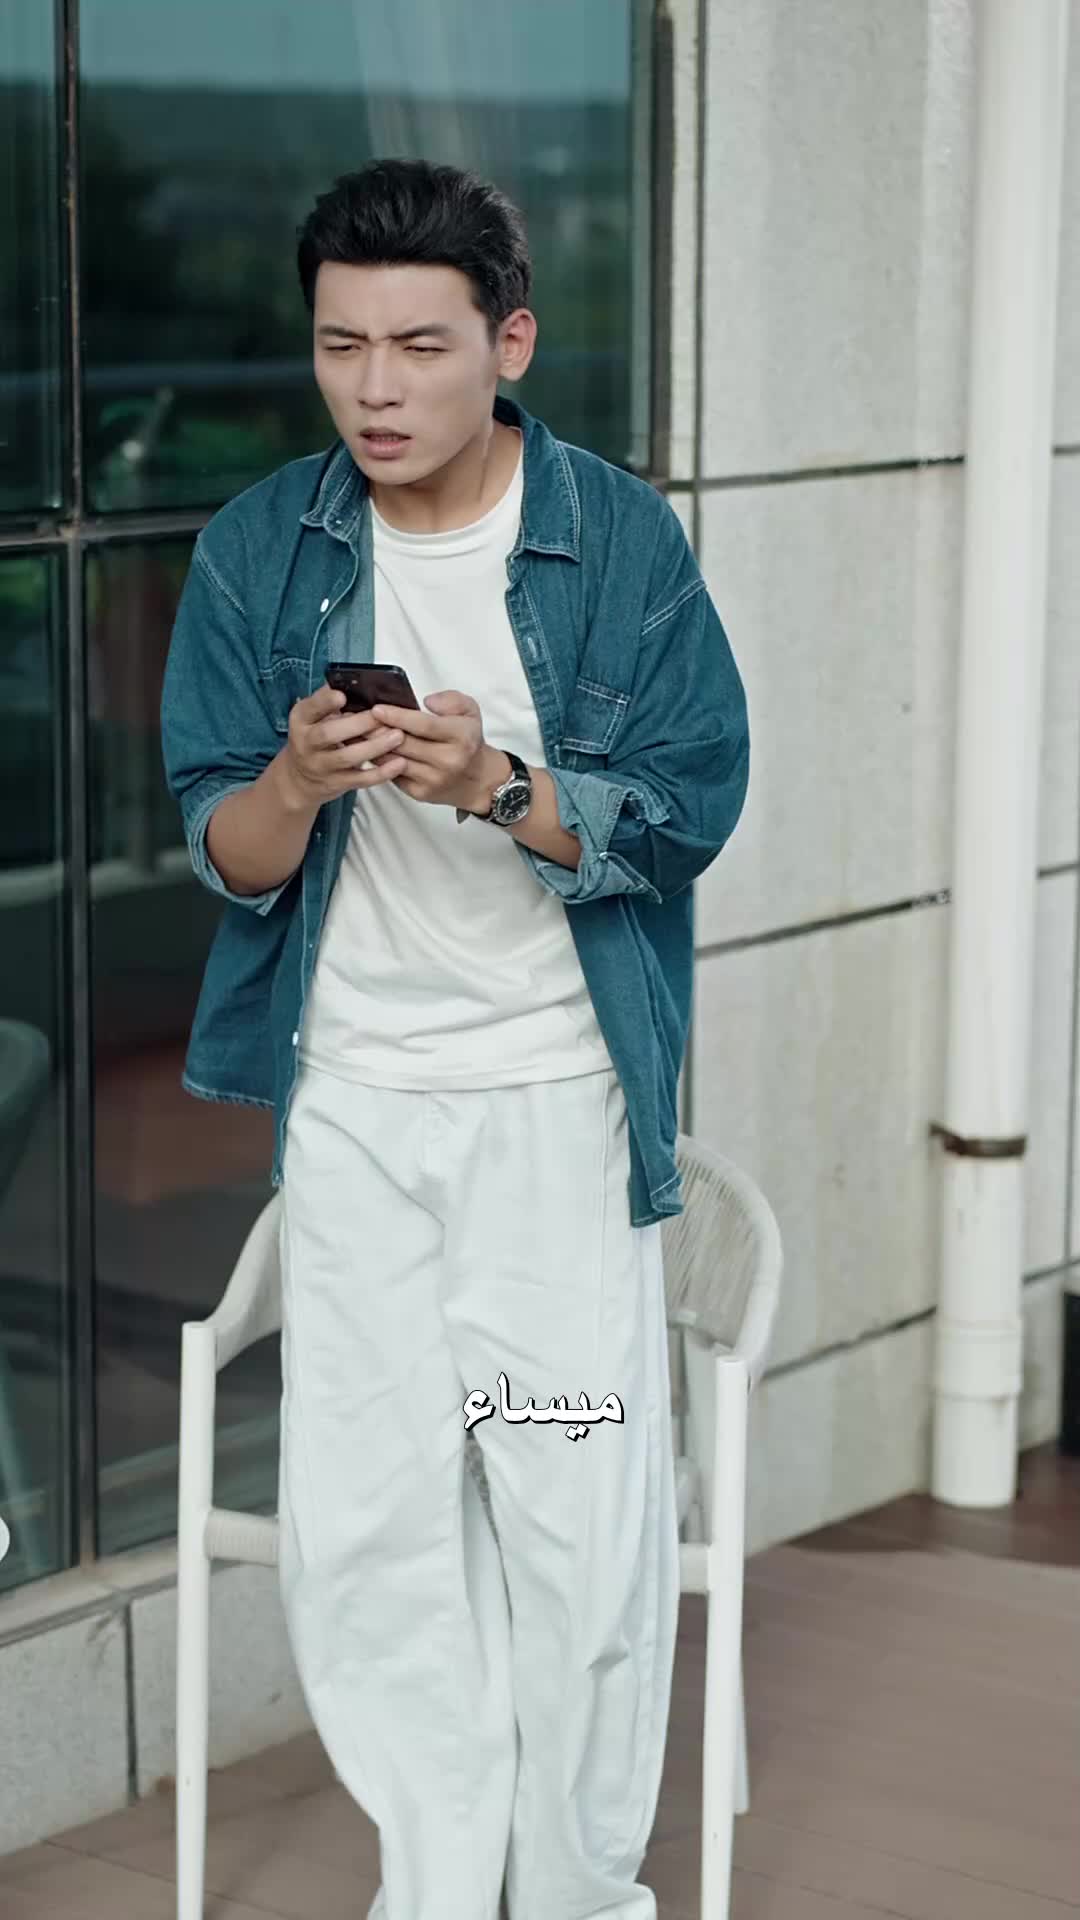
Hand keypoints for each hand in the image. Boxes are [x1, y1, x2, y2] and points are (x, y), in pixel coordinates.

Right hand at [275, 683, 407, 809]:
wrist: (299, 779)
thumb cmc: (313, 739)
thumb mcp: (313, 717)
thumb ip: (330, 701)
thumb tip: (357, 682)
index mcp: (301, 720)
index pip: (310, 708)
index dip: (325, 702)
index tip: (342, 695)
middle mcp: (307, 743)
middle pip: (329, 734)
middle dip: (358, 724)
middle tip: (383, 716)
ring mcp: (321, 766)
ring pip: (347, 757)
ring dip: (374, 747)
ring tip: (398, 736)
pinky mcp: (337, 783)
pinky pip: (360, 780)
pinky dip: (381, 773)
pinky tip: (399, 763)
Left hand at [371, 691, 508, 811]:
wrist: (477, 780)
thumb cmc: (467, 741)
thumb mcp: (470, 712)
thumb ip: (451, 700)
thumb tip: (427, 701)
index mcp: (461, 737)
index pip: (424, 725)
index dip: (397, 716)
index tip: (377, 709)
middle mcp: (448, 760)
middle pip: (404, 743)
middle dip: (379, 730)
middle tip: (360, 718)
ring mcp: (433, 779)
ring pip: (394, 760)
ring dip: (374, 747)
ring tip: (360, 732)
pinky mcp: (420, 793)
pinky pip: (393, 775)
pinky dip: (379, 762)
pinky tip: (369, 750)